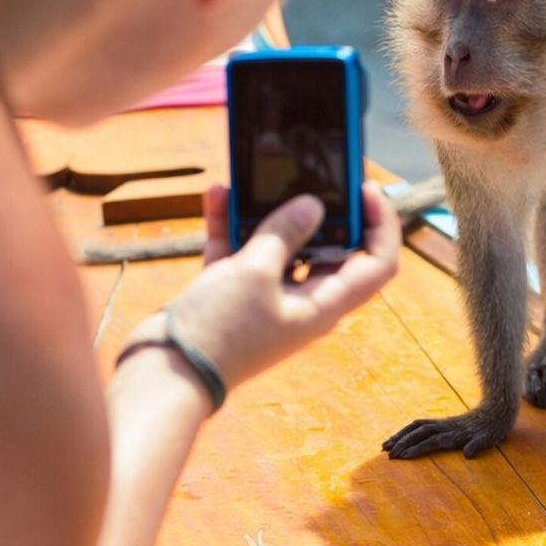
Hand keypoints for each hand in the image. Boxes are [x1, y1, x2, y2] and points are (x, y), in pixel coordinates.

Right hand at [158, 182, 399, 388]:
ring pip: (281, 245)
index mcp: (324, 304)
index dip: (381, 225)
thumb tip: (313, 205)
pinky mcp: (233, 293)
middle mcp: (302, 300)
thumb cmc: (218, 331)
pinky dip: (232, 225)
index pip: (377, 264)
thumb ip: (285, 233)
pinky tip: (219, 194)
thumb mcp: (255, 272)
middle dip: (323, 210)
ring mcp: (267, 297)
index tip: (365, 190)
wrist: (164, 371)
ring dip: (268, 212)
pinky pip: (241, 250)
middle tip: (314, 174)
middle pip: (329, 248)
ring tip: (259, 178)